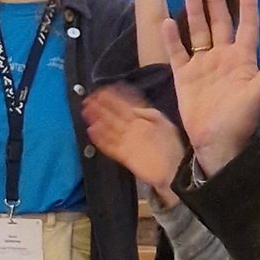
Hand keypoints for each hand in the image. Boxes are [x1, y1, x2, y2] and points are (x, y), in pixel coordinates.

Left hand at [82, 87, 188, 203]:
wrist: (174, 169)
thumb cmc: (173, 145)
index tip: (102, 90)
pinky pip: (109, 146)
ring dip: (96, 118)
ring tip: (85, 110)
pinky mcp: (123, 156)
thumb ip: (149, 113)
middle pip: (113, 114)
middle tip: (88, 98)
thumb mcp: (165, 122)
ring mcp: (126, 142)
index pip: (124, 104)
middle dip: (100, 105)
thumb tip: (135, 107)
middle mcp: (132, 128)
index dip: (112, 97)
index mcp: (143, 119)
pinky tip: (91, 131)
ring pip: (108, 128)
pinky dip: (99, 139)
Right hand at [167, 0, 259, 173]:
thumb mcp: (257, 95)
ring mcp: (203, 66)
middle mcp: (223, 58)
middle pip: (220, 24)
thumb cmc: (240, 122)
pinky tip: (167, 22)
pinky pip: (178, 53)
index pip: (247, 27)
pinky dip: (173, 39)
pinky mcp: (185, 77)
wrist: (215, 143)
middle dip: (216, 3)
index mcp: (243, 60)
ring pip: (198, 33)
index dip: (248, 7)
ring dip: (195, 14)